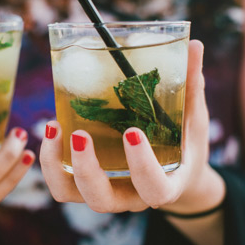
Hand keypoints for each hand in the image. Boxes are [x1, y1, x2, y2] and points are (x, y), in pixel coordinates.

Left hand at [39, 40, 224, 213]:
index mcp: (165, 186)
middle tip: (81, 134)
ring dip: (56, 165)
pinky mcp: (85, 185)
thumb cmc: (185, 145)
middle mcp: (131, 196)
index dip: (142, 166)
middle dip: (87, 169)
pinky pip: (60, 183)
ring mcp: (106, 193)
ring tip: (54, 127)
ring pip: (72, 193)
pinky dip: (49, 161)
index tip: (132, 132)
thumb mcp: (193, 120)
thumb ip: (191, 88)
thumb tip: (195, 45)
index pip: (154, 189)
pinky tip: (52, 128)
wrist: (175, 173)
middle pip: (102, 199)